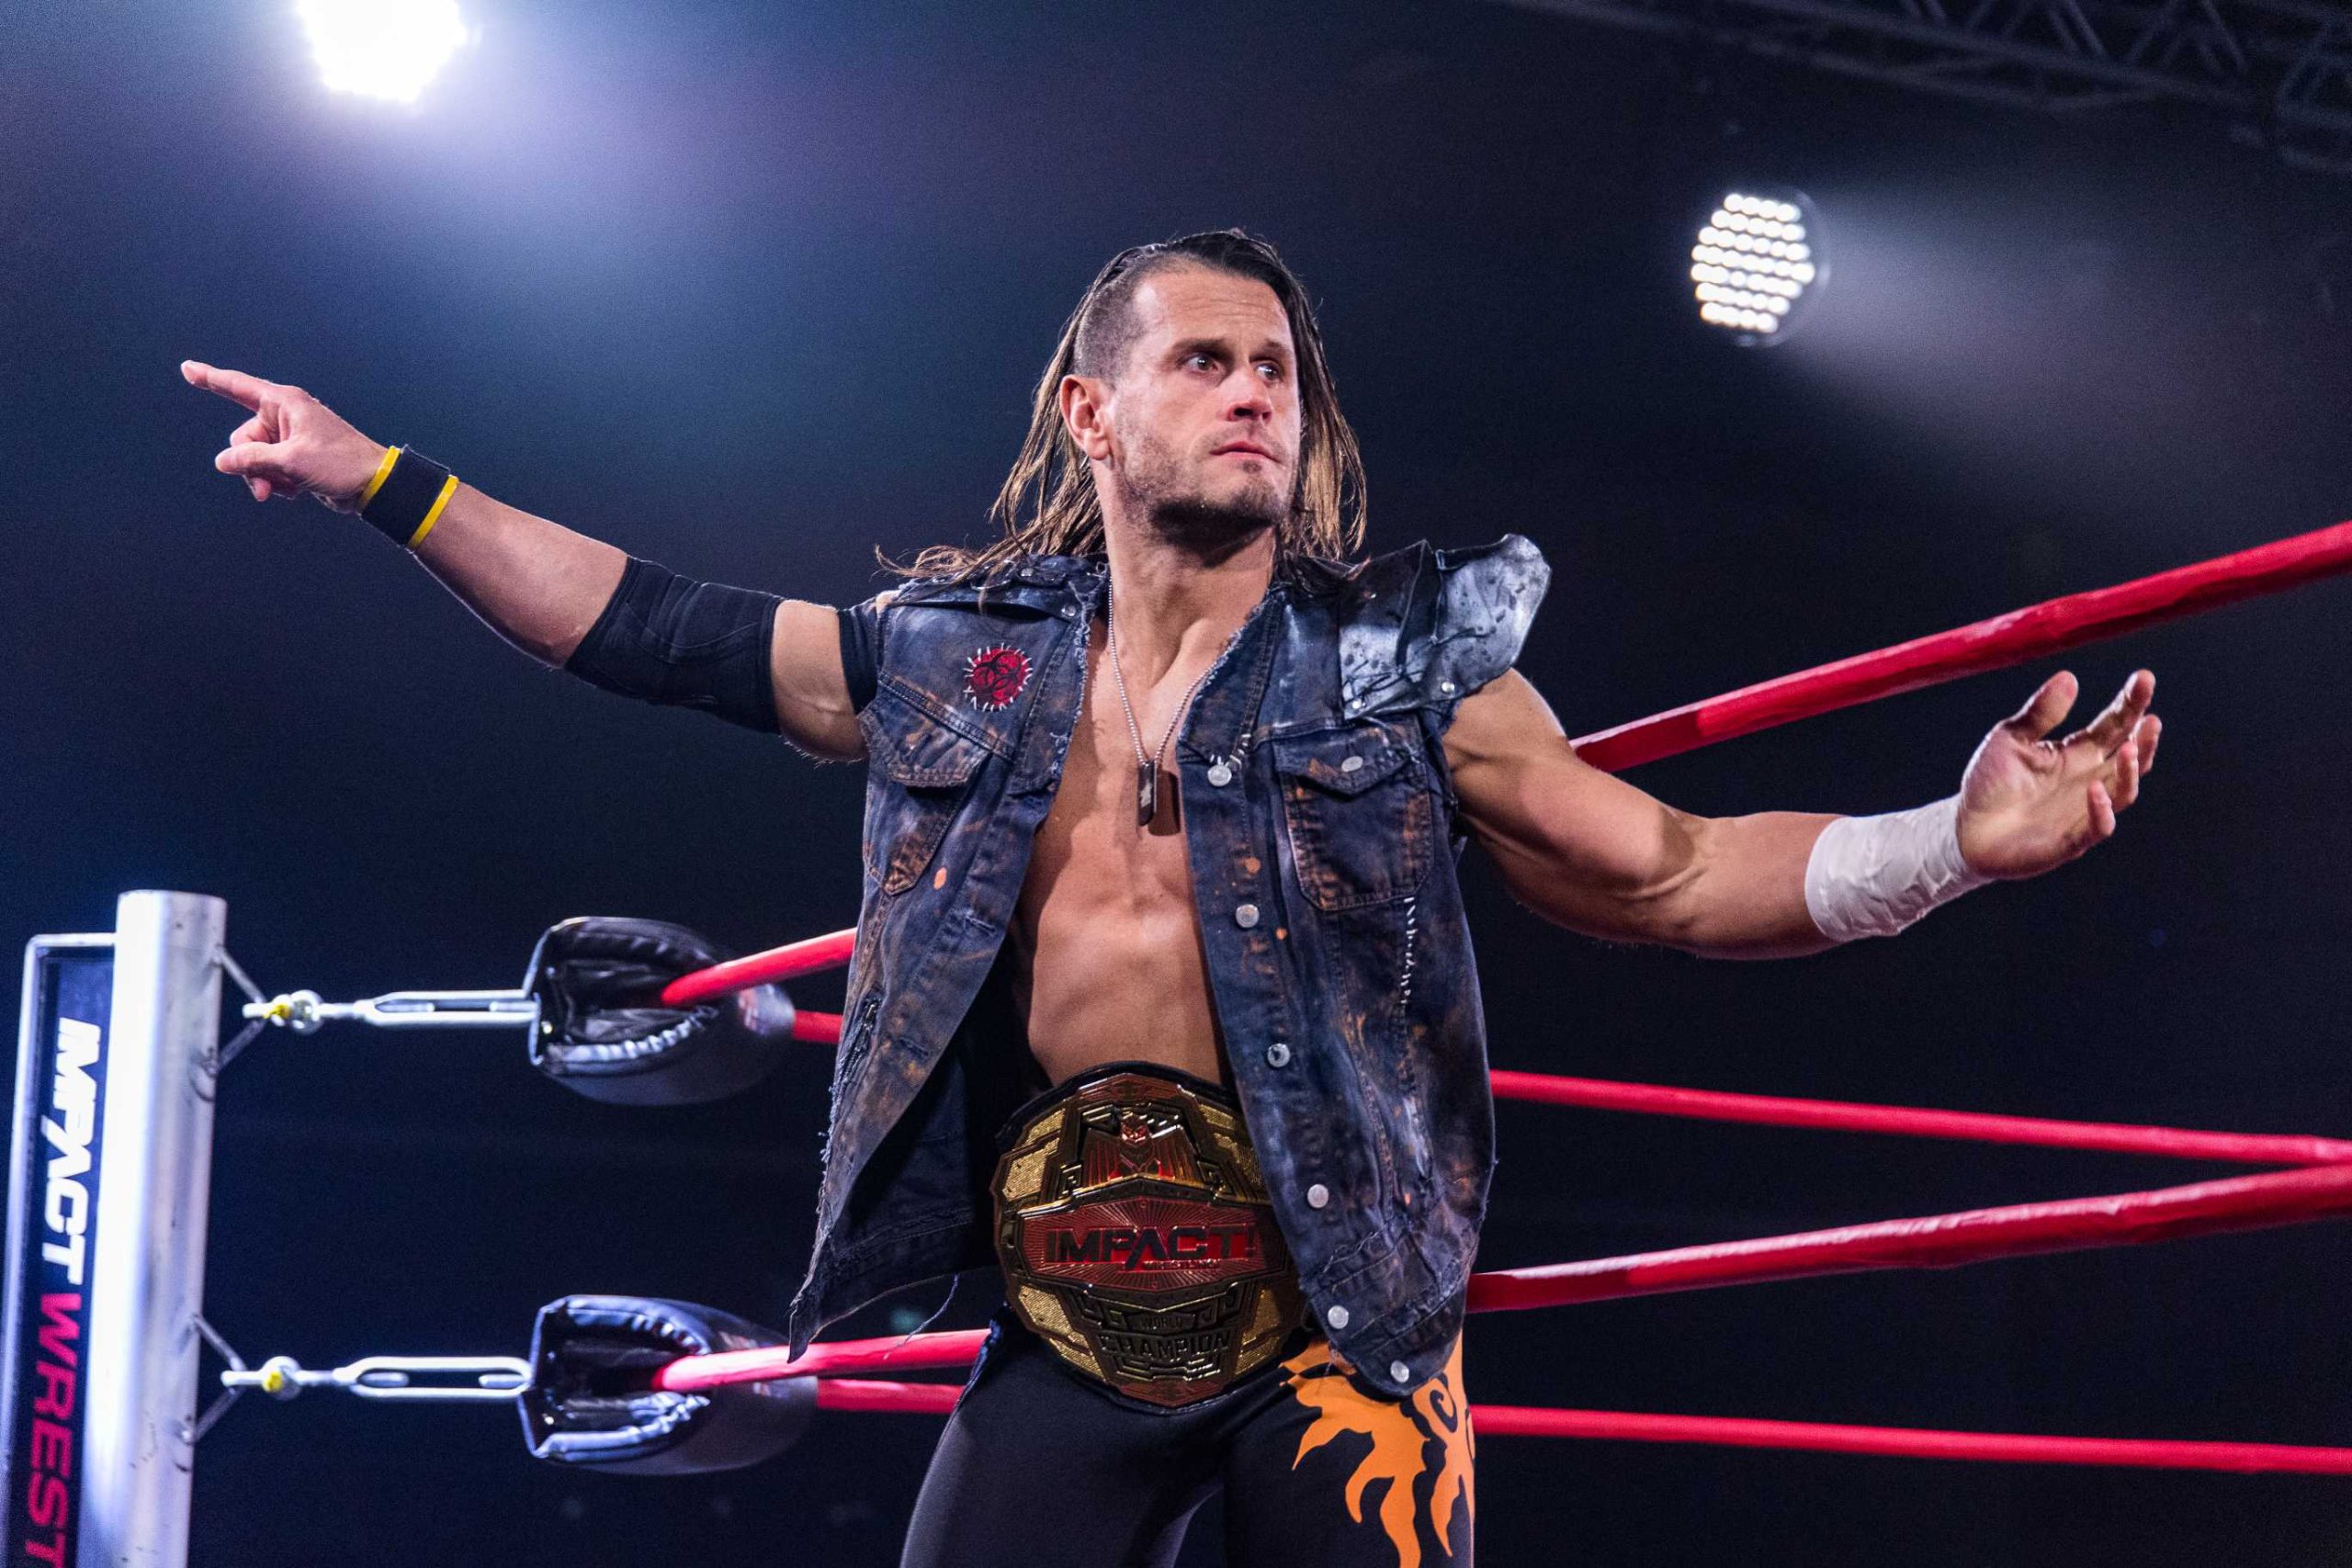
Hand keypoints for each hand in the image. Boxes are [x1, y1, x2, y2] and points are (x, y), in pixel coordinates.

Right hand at [180, 360, 387, 510]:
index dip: (210, 379)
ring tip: (286, 490)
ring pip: (254, 458)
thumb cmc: (340, 464)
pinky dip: (277, 482)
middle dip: (249, 465)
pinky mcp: (295, 458)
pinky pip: (269, 469)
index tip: (186, 369)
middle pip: (243, 439)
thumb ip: (252, 460)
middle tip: (266, 486)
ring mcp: (289, 438)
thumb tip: (223, 462)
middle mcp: (284, 416)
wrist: (373, 485)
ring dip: (264, 477)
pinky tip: (298, 490)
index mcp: (284, 404)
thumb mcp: (291, 462)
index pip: (238, 387)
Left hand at [1955, 669, 2160, 878]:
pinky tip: (2096, 789)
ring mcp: (2083, 812)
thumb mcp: (2010, 739)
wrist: (1964, 829)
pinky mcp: (2069, 841)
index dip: (2131, 704)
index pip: (2115, 726)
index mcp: (2078, 753)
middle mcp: (2089, 781)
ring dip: (2129, 771)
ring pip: (2123, 792)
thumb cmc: (1990, 783)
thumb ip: (2040, 713)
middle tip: (2152, 717)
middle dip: (2144, 738)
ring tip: (2130, 748)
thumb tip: (2069, 677)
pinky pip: (2096, 828)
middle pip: (2129, 757)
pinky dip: (2100, 810)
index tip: (2144, 678)